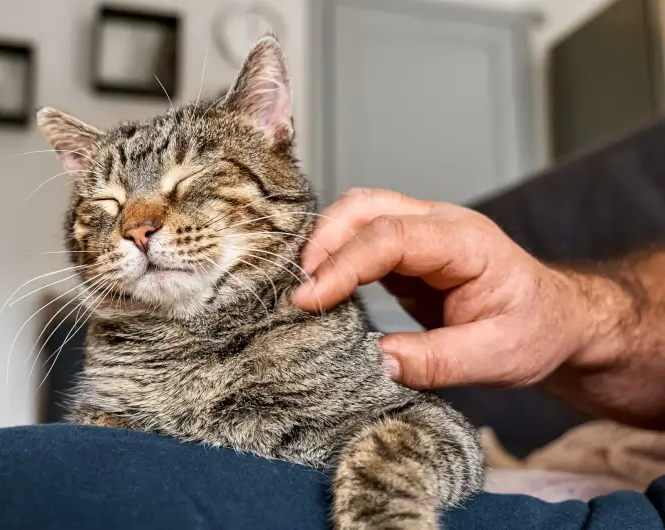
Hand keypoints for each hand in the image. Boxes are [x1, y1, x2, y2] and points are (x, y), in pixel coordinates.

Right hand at [292, 188, 590, 388]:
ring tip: (303, 290)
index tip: (310, 300)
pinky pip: (360, 240)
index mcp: (465, 242)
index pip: (390, 236)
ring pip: (356, 216)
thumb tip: (374, 361)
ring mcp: (421, 232)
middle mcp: (439, 224)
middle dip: (322, 243)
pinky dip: (333, 258)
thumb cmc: (536, 331)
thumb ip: (436, 361)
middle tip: (297, 292)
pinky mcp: (406, 252)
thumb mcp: (497, 358)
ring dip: (322, 246)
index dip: (343, 265)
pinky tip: (320, 288)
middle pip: (364, 207)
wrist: (555, 319)